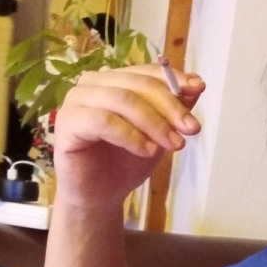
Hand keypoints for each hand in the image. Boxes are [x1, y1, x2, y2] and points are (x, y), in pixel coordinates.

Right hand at [52, 64, 203, 208]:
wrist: (101, 195)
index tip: (198, 88)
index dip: (174, 78)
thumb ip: (174, 109)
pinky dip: (131, 136)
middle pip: (137, 84)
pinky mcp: (67, 123)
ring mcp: (76, 101)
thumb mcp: (159, 134)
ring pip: (122, 100)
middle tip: (191, 129)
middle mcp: (92, 84)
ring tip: (174, 145)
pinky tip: (147, 151)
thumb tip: (197, 85)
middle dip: (170, 106)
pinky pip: (104, 122)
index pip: (147, 71)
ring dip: (154, 123)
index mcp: (114, 80)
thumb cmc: (126, 162)